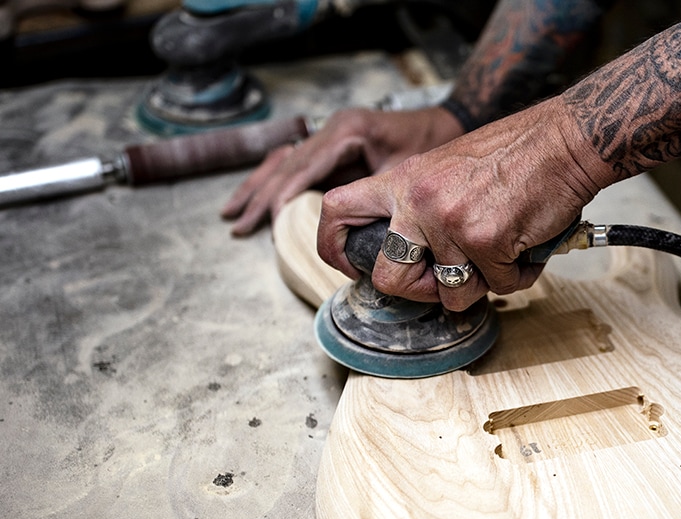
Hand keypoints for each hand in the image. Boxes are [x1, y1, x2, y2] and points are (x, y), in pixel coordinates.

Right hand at [221, 105, 465, 235]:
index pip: (302, 170)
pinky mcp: (331, 146)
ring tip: (233, 213)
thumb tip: (351, 235)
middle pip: (284, 166)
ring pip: (282, 163)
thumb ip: (375, 197)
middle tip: (238, 223)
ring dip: (258, 189)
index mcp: (345, 132)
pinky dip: (274, 181)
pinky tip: (255, 195)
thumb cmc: (432, 145)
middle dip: (260, 197)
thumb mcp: (405, 171)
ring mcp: (328, 135)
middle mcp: (330, 129)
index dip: (284, 201)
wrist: (448, 122)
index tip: (272, 227)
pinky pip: (294, 163)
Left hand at [316, 97, 617, 311]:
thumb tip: (409, 254)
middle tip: (446, 281)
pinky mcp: (485, 239)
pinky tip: (526, 247)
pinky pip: (498, 286)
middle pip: (389, 278)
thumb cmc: (515, 154)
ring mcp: (450, 222)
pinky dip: (517, 276)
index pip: (336, 209)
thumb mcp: (447, 168)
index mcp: (403, 180)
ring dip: (483, 283)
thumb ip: (420, 206)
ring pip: (453, 292)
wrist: (564, 142)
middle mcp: (418, 201)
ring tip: (503, 252)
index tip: (352, 266)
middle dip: (420, 292)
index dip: (333, 247)